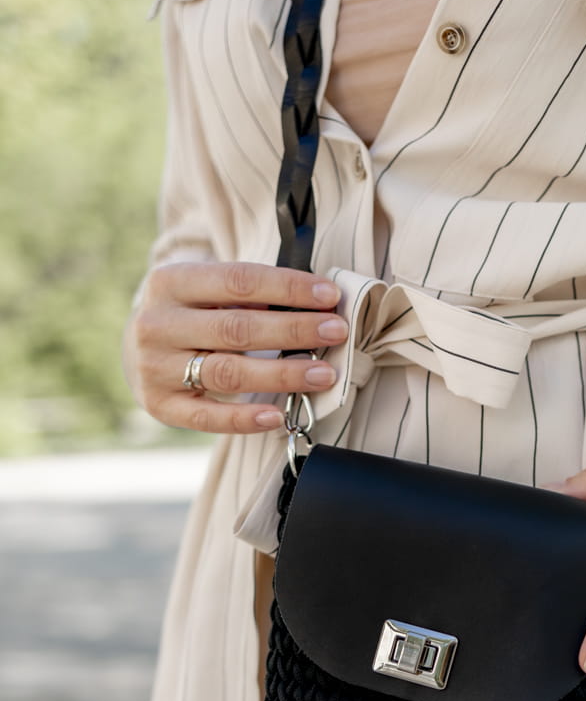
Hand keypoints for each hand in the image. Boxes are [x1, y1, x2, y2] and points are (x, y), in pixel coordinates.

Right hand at [125, 261, 347, 433]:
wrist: (135, 349)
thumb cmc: (190, 315)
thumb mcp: (206, 291)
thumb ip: (248, 295)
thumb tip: (315, 306)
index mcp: (170, 282)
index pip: (238, 280)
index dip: (288, 288)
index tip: (329, 295)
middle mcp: (157, 323)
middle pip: (237, 328)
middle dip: (293, 330)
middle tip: (336, 332)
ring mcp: (155, 367)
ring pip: (228, 373)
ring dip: (282, 375)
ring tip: (323, 373)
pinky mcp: (161, 405)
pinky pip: (208, 418)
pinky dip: (245, 419)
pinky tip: (277, 415)